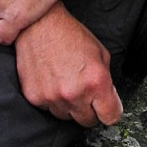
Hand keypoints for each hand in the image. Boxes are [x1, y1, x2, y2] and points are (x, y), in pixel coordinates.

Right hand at [15, 4, 122, 127]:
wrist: (40, 24)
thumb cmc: (71, 35)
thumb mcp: (100, 53)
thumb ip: (107, 81)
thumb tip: (108, 100)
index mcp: (96, 82)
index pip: (111, 117)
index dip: (111, 112)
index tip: (108, 108)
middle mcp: (75, 93)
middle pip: (88, 122)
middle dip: (90, 109)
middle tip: (85, 92)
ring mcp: (53, 97)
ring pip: (67, 117)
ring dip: (69, 105)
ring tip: (65, 82)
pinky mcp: (35, 97)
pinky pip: (48, 109)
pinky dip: (51, 99)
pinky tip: (51, 81)